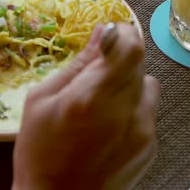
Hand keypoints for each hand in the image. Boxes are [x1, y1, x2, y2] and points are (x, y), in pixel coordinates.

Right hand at [7, 23, 159, 189]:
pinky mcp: (150, 147)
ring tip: (102, 104)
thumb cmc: (39, 155)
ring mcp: (143, 131)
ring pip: (148, 86)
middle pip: (140, 63)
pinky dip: (133, 110)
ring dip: (130, 84)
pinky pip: (148, 112)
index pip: (130, 46)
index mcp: (93, 96)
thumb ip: (78, 65)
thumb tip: (102, 33)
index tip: (110, 35)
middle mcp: (125, 111)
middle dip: (121, 60)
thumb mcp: (41, 101)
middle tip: (96, 74)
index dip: (123, 33)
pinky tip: (108, 128)